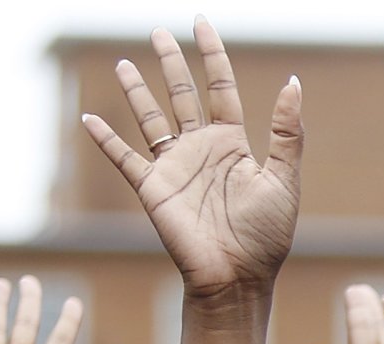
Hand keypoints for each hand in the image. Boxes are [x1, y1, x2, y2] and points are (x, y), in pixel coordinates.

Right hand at [80, 20, 301, 299]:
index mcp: (233, 144)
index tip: (201, 22)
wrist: (237, 278)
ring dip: (137, 91)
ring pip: (151, 118)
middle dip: (172, 62)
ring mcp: (174, 167)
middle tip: (159, 31)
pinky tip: (89, 119)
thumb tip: (294, 81)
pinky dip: (106, 140)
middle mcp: (201, 150)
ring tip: (126, 63)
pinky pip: (124, 158)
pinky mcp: (153, 189)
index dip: (212, 53)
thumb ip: (286, 132)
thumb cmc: (266, 237)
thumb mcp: (283, 180)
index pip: (220, 87)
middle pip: (182, 94)